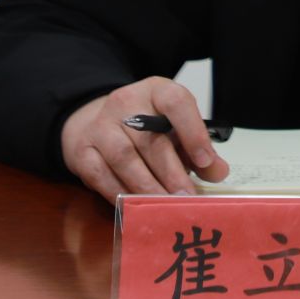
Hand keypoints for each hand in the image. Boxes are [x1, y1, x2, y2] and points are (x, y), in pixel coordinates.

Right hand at [59, 77, 230, 202]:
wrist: (95, 123)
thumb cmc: (145, 129)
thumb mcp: (175, 130)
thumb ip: (198, 150)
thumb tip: (218, 172)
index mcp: (156, 91)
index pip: (175, 102)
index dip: (192, 131)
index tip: (205, 161)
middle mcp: (125, 102)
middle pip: (150, 138)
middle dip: (171, 173)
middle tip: (187, 198)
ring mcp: (100, 125)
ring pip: (124, 158)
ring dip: (147, 186)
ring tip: (165, 206)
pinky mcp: (82, 150)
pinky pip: (101, 175)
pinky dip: (120, 194)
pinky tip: (136, 207)